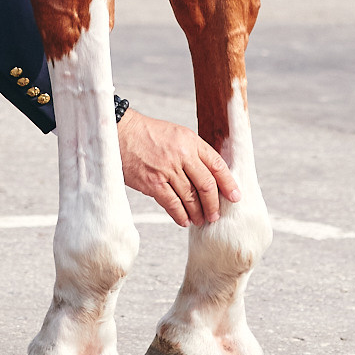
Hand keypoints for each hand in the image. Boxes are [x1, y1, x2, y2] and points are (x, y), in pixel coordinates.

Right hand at [116, 110, 240, 227]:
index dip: (228, 183)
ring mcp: (167, 170)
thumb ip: (193, 152)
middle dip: (214, 204)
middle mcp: (181, 155)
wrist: (120, 133)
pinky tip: (184, 221)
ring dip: (197, 213)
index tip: (235, 196)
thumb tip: (209, 175)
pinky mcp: (152, 183)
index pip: (217, 165)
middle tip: (215, 215)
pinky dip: (180, 215)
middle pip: (206, 185)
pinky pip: (172, 204)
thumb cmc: (147, 134)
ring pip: (190, 197)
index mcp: (190, 141)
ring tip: (200, 220)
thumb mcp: (176, 134)